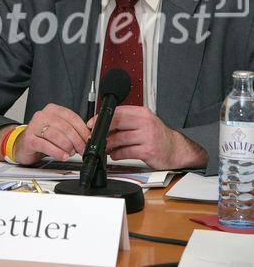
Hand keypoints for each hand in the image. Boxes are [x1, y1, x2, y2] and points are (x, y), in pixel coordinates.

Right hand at [13, 104, 90, 164]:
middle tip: (82, 149)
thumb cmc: (43, 137)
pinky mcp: (29, 139)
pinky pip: (46, 145)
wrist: (22, 145)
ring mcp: (34, 126)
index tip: (88, 139)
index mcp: (53, 110)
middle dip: (77, 140)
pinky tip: (63, 156)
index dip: (83, 130)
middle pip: (65, 127)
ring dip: (67, 146)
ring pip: (56, 135)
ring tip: (71, 153)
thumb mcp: (58, 130)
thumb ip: (72, 130)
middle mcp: (43, 115)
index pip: (72, 117)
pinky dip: (57, 152)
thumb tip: (88, 136)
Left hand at [87, 105, 207, 169]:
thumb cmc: (156, 135)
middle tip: (94, 136)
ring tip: (105, 148)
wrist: (175, 149)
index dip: (102, 117)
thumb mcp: (144, 122)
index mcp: (143, 113)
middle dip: (102, 131)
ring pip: (120, 139)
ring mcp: (147, 137)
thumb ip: (126, 120)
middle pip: (117, 123)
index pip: (118, 111)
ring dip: (108, 145)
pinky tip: (115, 155)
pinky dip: (117, 154)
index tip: (92, 123)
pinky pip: (126, 152)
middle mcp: (146, 122)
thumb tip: (103, 122)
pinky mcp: (148, 151)